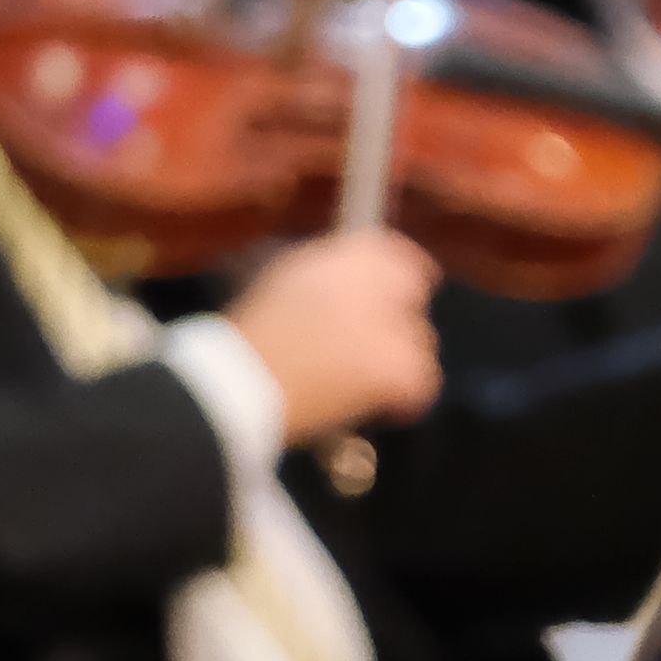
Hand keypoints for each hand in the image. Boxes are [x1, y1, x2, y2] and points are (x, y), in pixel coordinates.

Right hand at [226, 228, 440, 440]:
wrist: (238, 381)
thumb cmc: (251, 334)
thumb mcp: (287, 280)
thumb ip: (329, 274)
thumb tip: (358, 285)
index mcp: (342, 257)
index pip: (397, 254)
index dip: (403, 276)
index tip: (399, 295)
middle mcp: (371, 283)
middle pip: (412, 298)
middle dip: (398, 321)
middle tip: (373, 345)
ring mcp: (385, 327)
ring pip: (421, 341)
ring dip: (400, 358)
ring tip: (367, 379)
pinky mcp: (390, 369)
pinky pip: (423, 381)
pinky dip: (406, 397)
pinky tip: (384, 405)